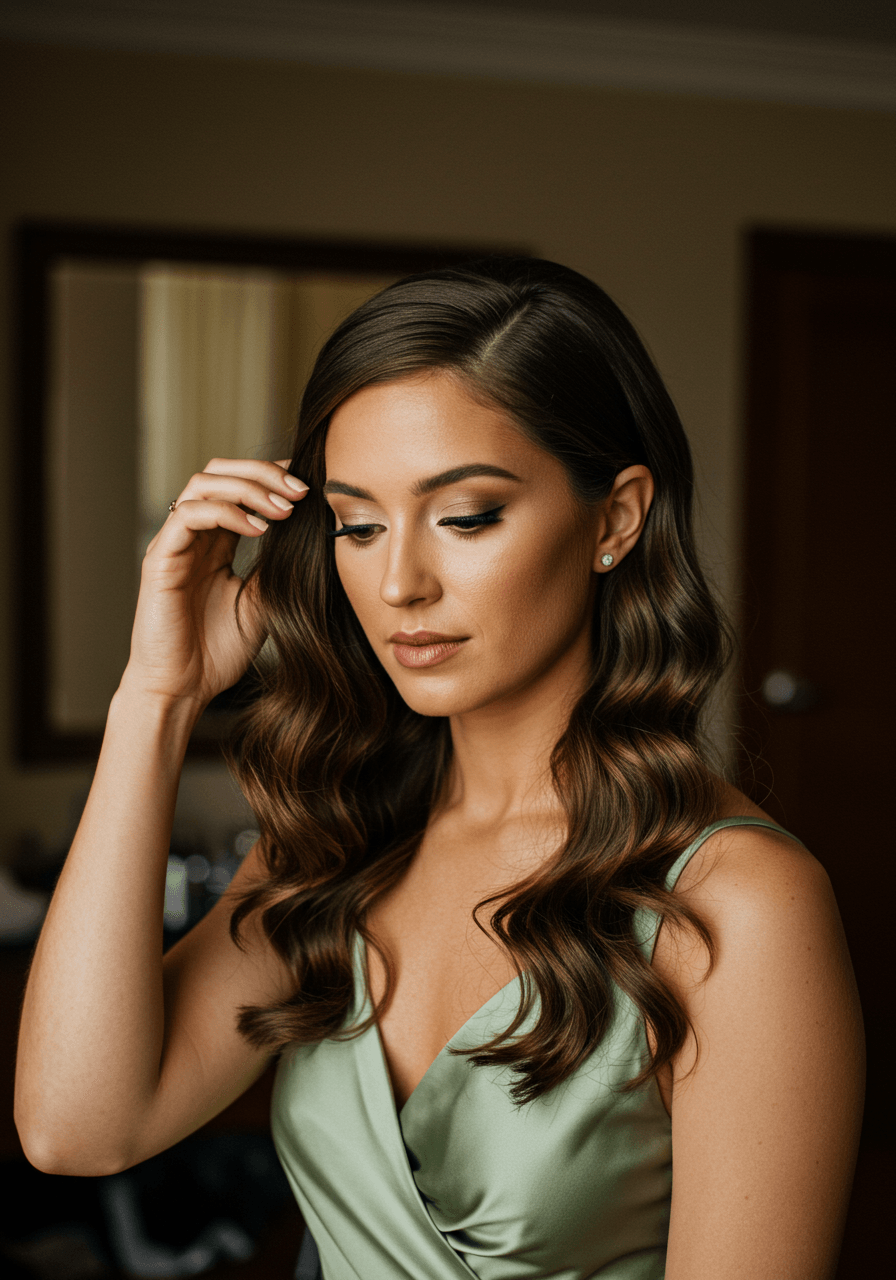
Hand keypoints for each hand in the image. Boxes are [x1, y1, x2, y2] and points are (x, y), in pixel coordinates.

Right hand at [121, 458, 307, 708]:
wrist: (185, 688)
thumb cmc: (217, 651)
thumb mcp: (263, 601)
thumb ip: (276, 566)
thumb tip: (311, 533)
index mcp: (216, 543)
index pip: (239, 488)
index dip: (273, 478)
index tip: (311, 485)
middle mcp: (193, 536)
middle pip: (219, 472)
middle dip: (263, 472)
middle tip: (301, 490)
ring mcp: (174, 543)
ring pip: (203, 484)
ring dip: (248, 488)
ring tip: (284, 508)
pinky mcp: (160, 558)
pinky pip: (188, 515)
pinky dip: (226, 513)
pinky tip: (257, 529)